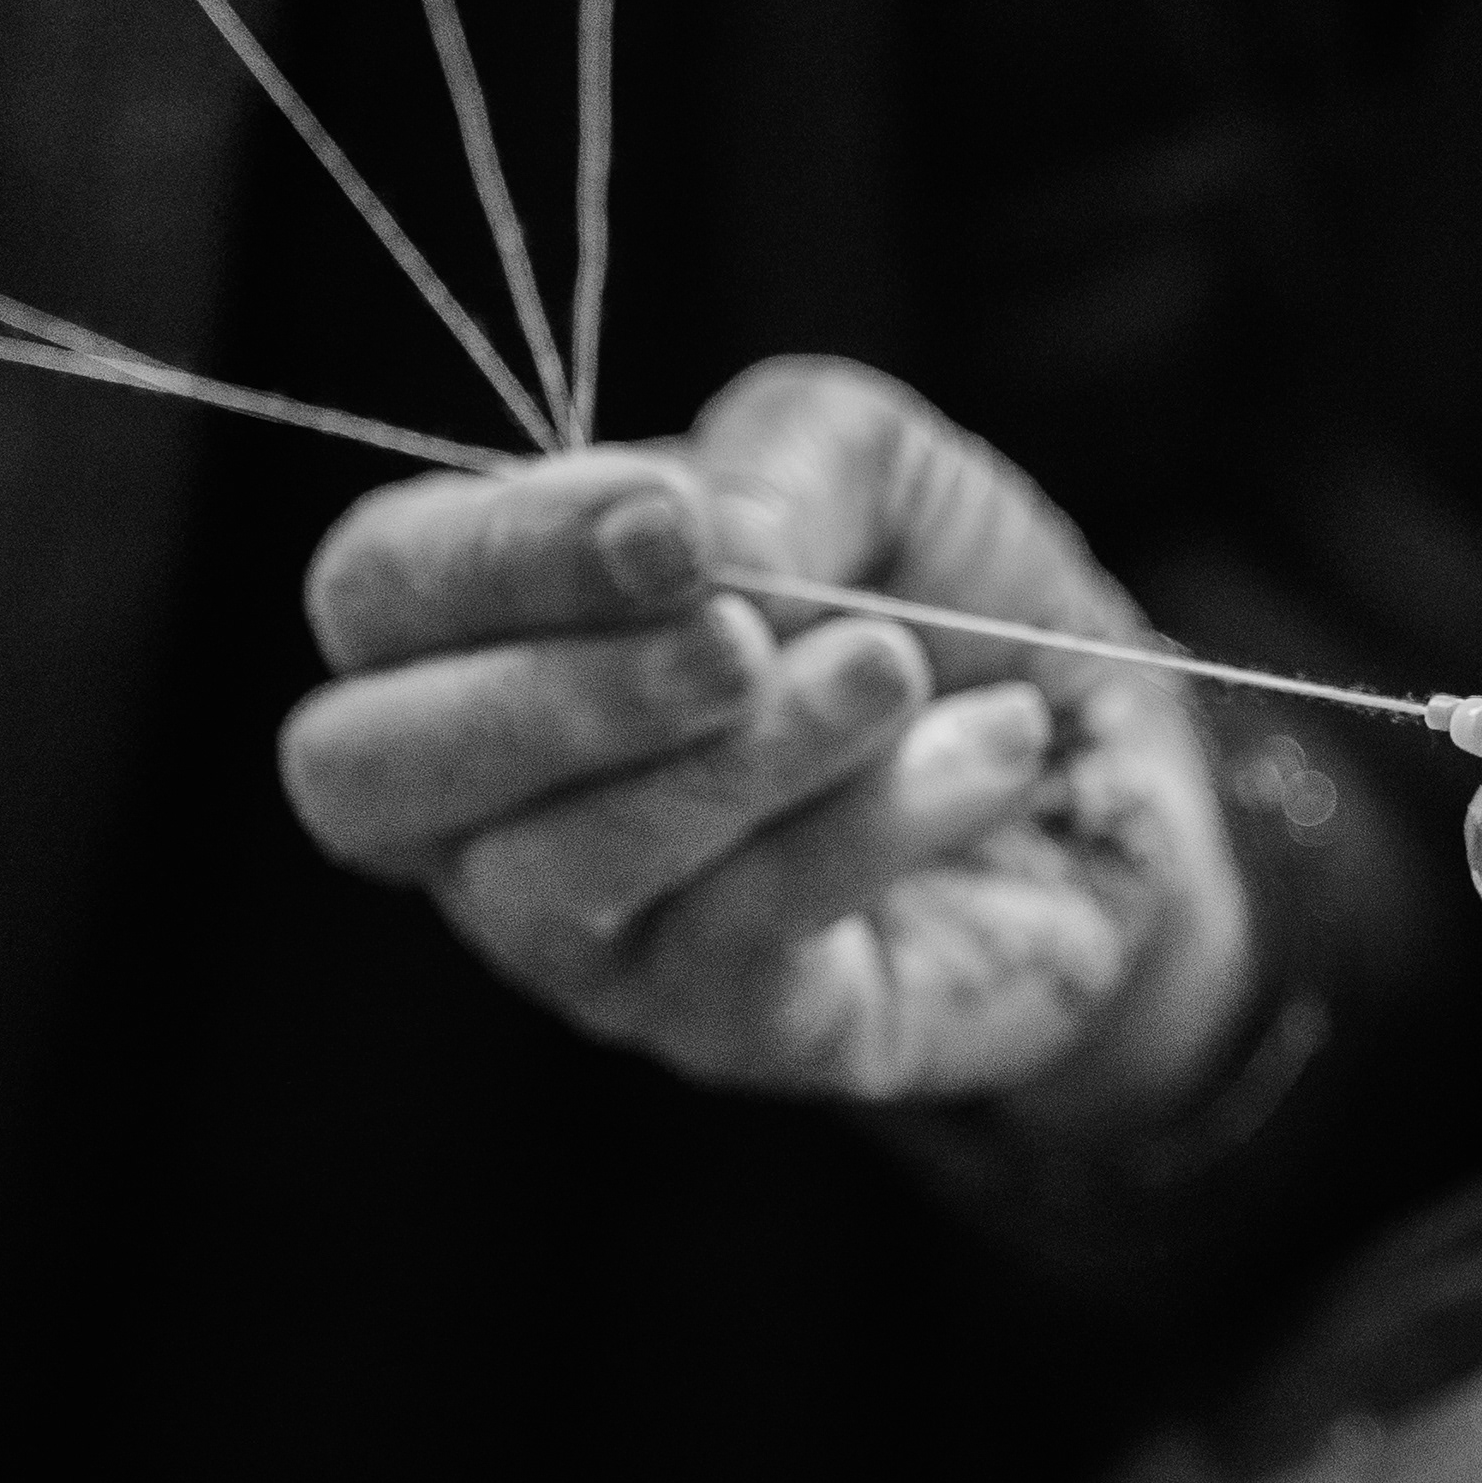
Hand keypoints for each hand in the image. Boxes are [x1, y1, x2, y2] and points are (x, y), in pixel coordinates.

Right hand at [281, 357, 1251, 1132]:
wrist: (1118, 772)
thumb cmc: (951, 602)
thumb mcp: (886, 469)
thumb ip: (785, 454)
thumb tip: (713, 540)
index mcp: (485, 624)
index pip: (379, 592)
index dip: (497, 555)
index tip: (672, 520)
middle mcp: (488, 798)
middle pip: (364, 773)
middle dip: (551, 694)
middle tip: (740, 636)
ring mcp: (587, 937)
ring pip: (557, 873)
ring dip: (738, 760)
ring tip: (892, 669)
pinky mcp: (725, 1028)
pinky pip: (741, 937)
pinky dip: (872, 823)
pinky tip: (991, 745)